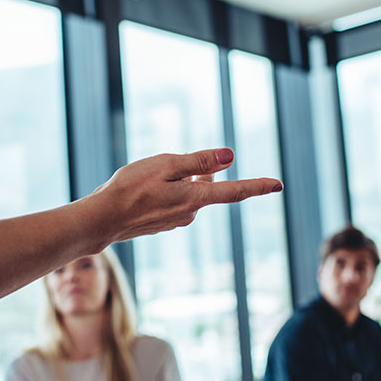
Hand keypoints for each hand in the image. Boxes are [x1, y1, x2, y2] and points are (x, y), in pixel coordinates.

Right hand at [91, 148, 281, 244]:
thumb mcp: (165, 165)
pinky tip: (142, 190)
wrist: (102, 219)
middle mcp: (189, 214)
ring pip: (188, 193)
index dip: (257, 186)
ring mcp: (175, 221)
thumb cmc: (130, 188)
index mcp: (194, 199)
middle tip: (167, 163)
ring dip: (177, 180)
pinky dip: (165, 191)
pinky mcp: (162, 224)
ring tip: (147, 177)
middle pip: (206, 186)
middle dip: (196, 171)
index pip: (234, 191)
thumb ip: (198, 161)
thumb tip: (229, 156)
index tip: (278, 184)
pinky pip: (174, 201)